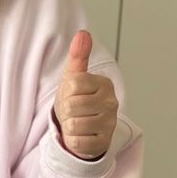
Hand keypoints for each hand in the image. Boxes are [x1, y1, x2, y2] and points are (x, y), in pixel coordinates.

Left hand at [53, 29, 118, 159]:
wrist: (80, 129)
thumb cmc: (76, 101)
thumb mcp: (73, 78)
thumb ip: (77, 57)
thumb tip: (83, 34)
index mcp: (103, 84)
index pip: (73, 84)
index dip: (66, 92)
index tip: (73, 94)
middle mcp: (111, 102)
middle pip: (71, 106)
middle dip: (66, 111)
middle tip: (74, 111)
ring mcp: (109, 123)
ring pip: (73, 124)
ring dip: (69, 127)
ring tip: (77, 123)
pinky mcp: (103, 143)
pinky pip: (77, 142)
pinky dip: (73, 141)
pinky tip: (80, 136)